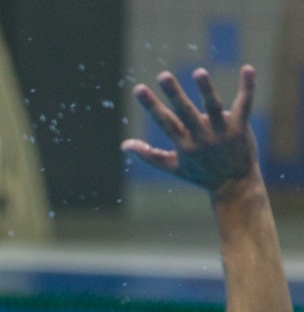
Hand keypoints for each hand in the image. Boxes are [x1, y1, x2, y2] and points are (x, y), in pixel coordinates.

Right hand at [123, 65, 259, 199]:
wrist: (234, 184)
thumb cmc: (200, 174)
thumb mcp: (172, 167)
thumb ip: (149, 155)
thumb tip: (124, 145)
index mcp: (183, 145)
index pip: (164, 122)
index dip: (151, 105)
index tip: (139, 88)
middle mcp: (201, 137)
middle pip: (186, 112)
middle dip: (174, 94)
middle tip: (163, 75)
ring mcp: (222, 131)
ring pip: (213, 107)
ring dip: (205, 89)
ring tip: (198, 72)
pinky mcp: (240, 127)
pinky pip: (244, 104)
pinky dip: (246, 87)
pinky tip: (247, 69)